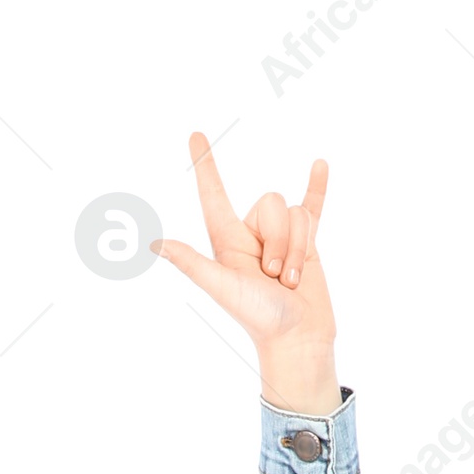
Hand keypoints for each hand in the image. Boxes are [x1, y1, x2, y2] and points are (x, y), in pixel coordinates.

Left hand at [152, 131, 339, 412]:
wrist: (298, 339)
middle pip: (270, 203)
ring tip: (291, 281)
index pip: (213, 194)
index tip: (194, 134)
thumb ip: (192, 263)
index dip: (205, 165)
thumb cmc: (260, 318)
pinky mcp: (306, 241)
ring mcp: (280, 237)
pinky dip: (317, 187)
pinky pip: (312, 206)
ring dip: (299, 248)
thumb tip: (154, 245)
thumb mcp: (223, 286)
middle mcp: (251, 234)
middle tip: (274, 278)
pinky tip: (319, 164)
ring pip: (294, 213)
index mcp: (227, 241)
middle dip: (280, 241)